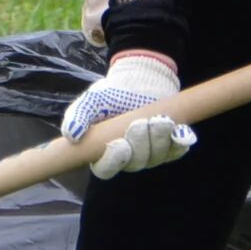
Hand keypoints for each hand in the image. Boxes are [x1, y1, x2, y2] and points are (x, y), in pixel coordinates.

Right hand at [60, 51, 195, 179]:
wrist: (140, 80)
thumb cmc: (112, 94)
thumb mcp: (91, 102)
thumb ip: (77, 117)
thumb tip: (71, 136)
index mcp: (105, 153)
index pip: (106, 169)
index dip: (113, 161)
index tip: (120, 143)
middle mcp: (129, 158)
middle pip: (136, 163)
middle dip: (140, 144)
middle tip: (141, 122)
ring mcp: (150, 153)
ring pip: (156, 157)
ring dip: (159, 139)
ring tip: (160, 119)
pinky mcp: (169, 145)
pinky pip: (176, 151)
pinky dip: (178, 142)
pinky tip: (179, 130)